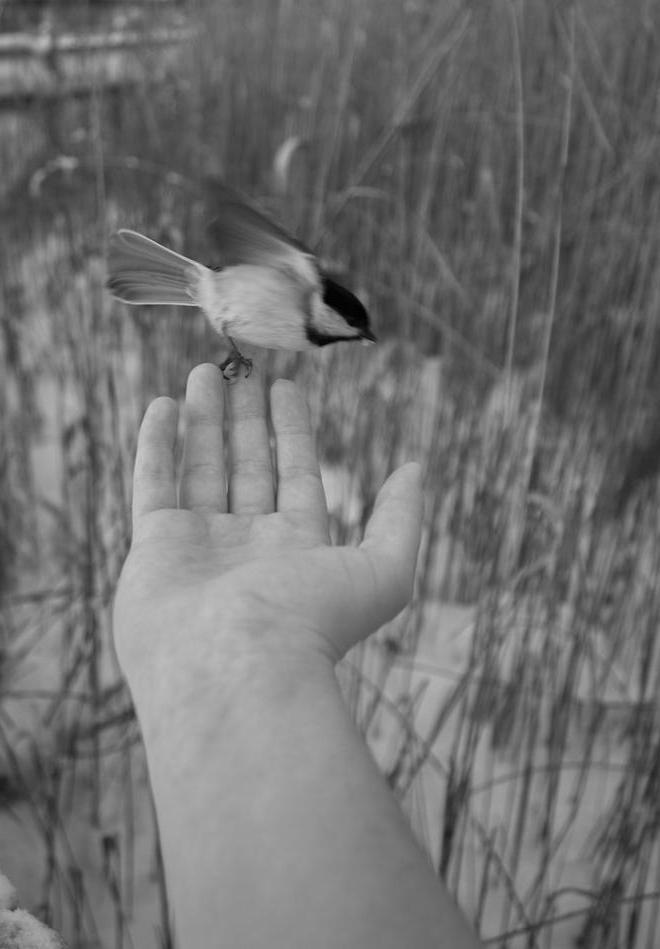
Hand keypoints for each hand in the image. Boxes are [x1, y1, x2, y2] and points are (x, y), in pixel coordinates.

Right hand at [113, 363, 421, 732]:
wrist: (236, 670)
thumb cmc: (312, 624)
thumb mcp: (383, 571)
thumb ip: (400, 520)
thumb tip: (413, 470)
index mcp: (296, 549)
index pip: (296, 475)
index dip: (293, 430)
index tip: (286, 386)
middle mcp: (246, 546)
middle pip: (246, 465)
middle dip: (244, 418)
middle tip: (242, 367)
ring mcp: (198, 546)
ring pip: (201, 466)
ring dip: (203, 418)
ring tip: (204, 371)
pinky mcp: (153, 548)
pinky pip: (153, 484)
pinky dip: (157, 444)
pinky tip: (162, 406)